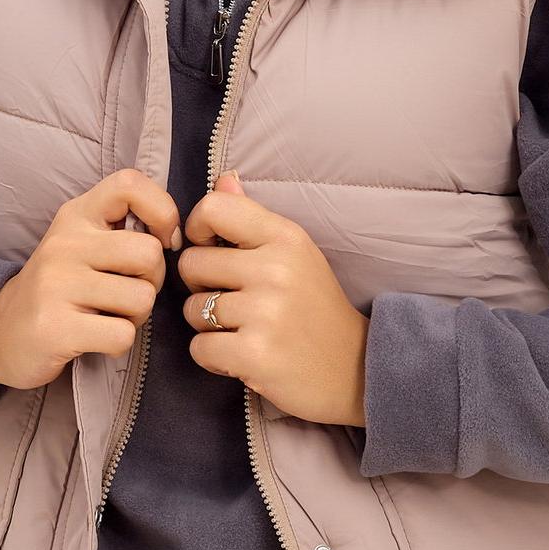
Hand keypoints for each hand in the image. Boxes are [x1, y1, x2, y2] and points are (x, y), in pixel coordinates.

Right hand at [0, 168, 180, 390]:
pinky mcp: (56, 328)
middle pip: (149, 254)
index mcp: (75, 216)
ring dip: (135, 317)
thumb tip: (175, 235)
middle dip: (151, 281)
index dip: (162, 210)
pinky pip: (122, 335)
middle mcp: (65, 244)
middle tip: (127, 293)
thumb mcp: (81, 242)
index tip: (161, 240)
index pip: (129, 184)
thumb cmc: (58, 287)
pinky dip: (118, 343)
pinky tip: (96, 338)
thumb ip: (122, 229)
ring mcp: (57, 286)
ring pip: (141, 299)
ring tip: (107, 316)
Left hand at [177, 171, 368, 426]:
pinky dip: (213, 358)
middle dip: (200, 286)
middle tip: (231, 301)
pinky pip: (199, 348)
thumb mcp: (296, 254)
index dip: (198, 230)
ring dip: (207, 326)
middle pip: (192, 262)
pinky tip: (241, 357)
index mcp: (286, 237)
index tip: (212, 251)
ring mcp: (266, 313)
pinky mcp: (256, 354)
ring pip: (191, 309)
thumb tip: (224, 178)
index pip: (215, 208)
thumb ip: (253, 216)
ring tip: (241, 331)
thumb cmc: (316, 309)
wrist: (357, 371)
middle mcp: (276, 269)